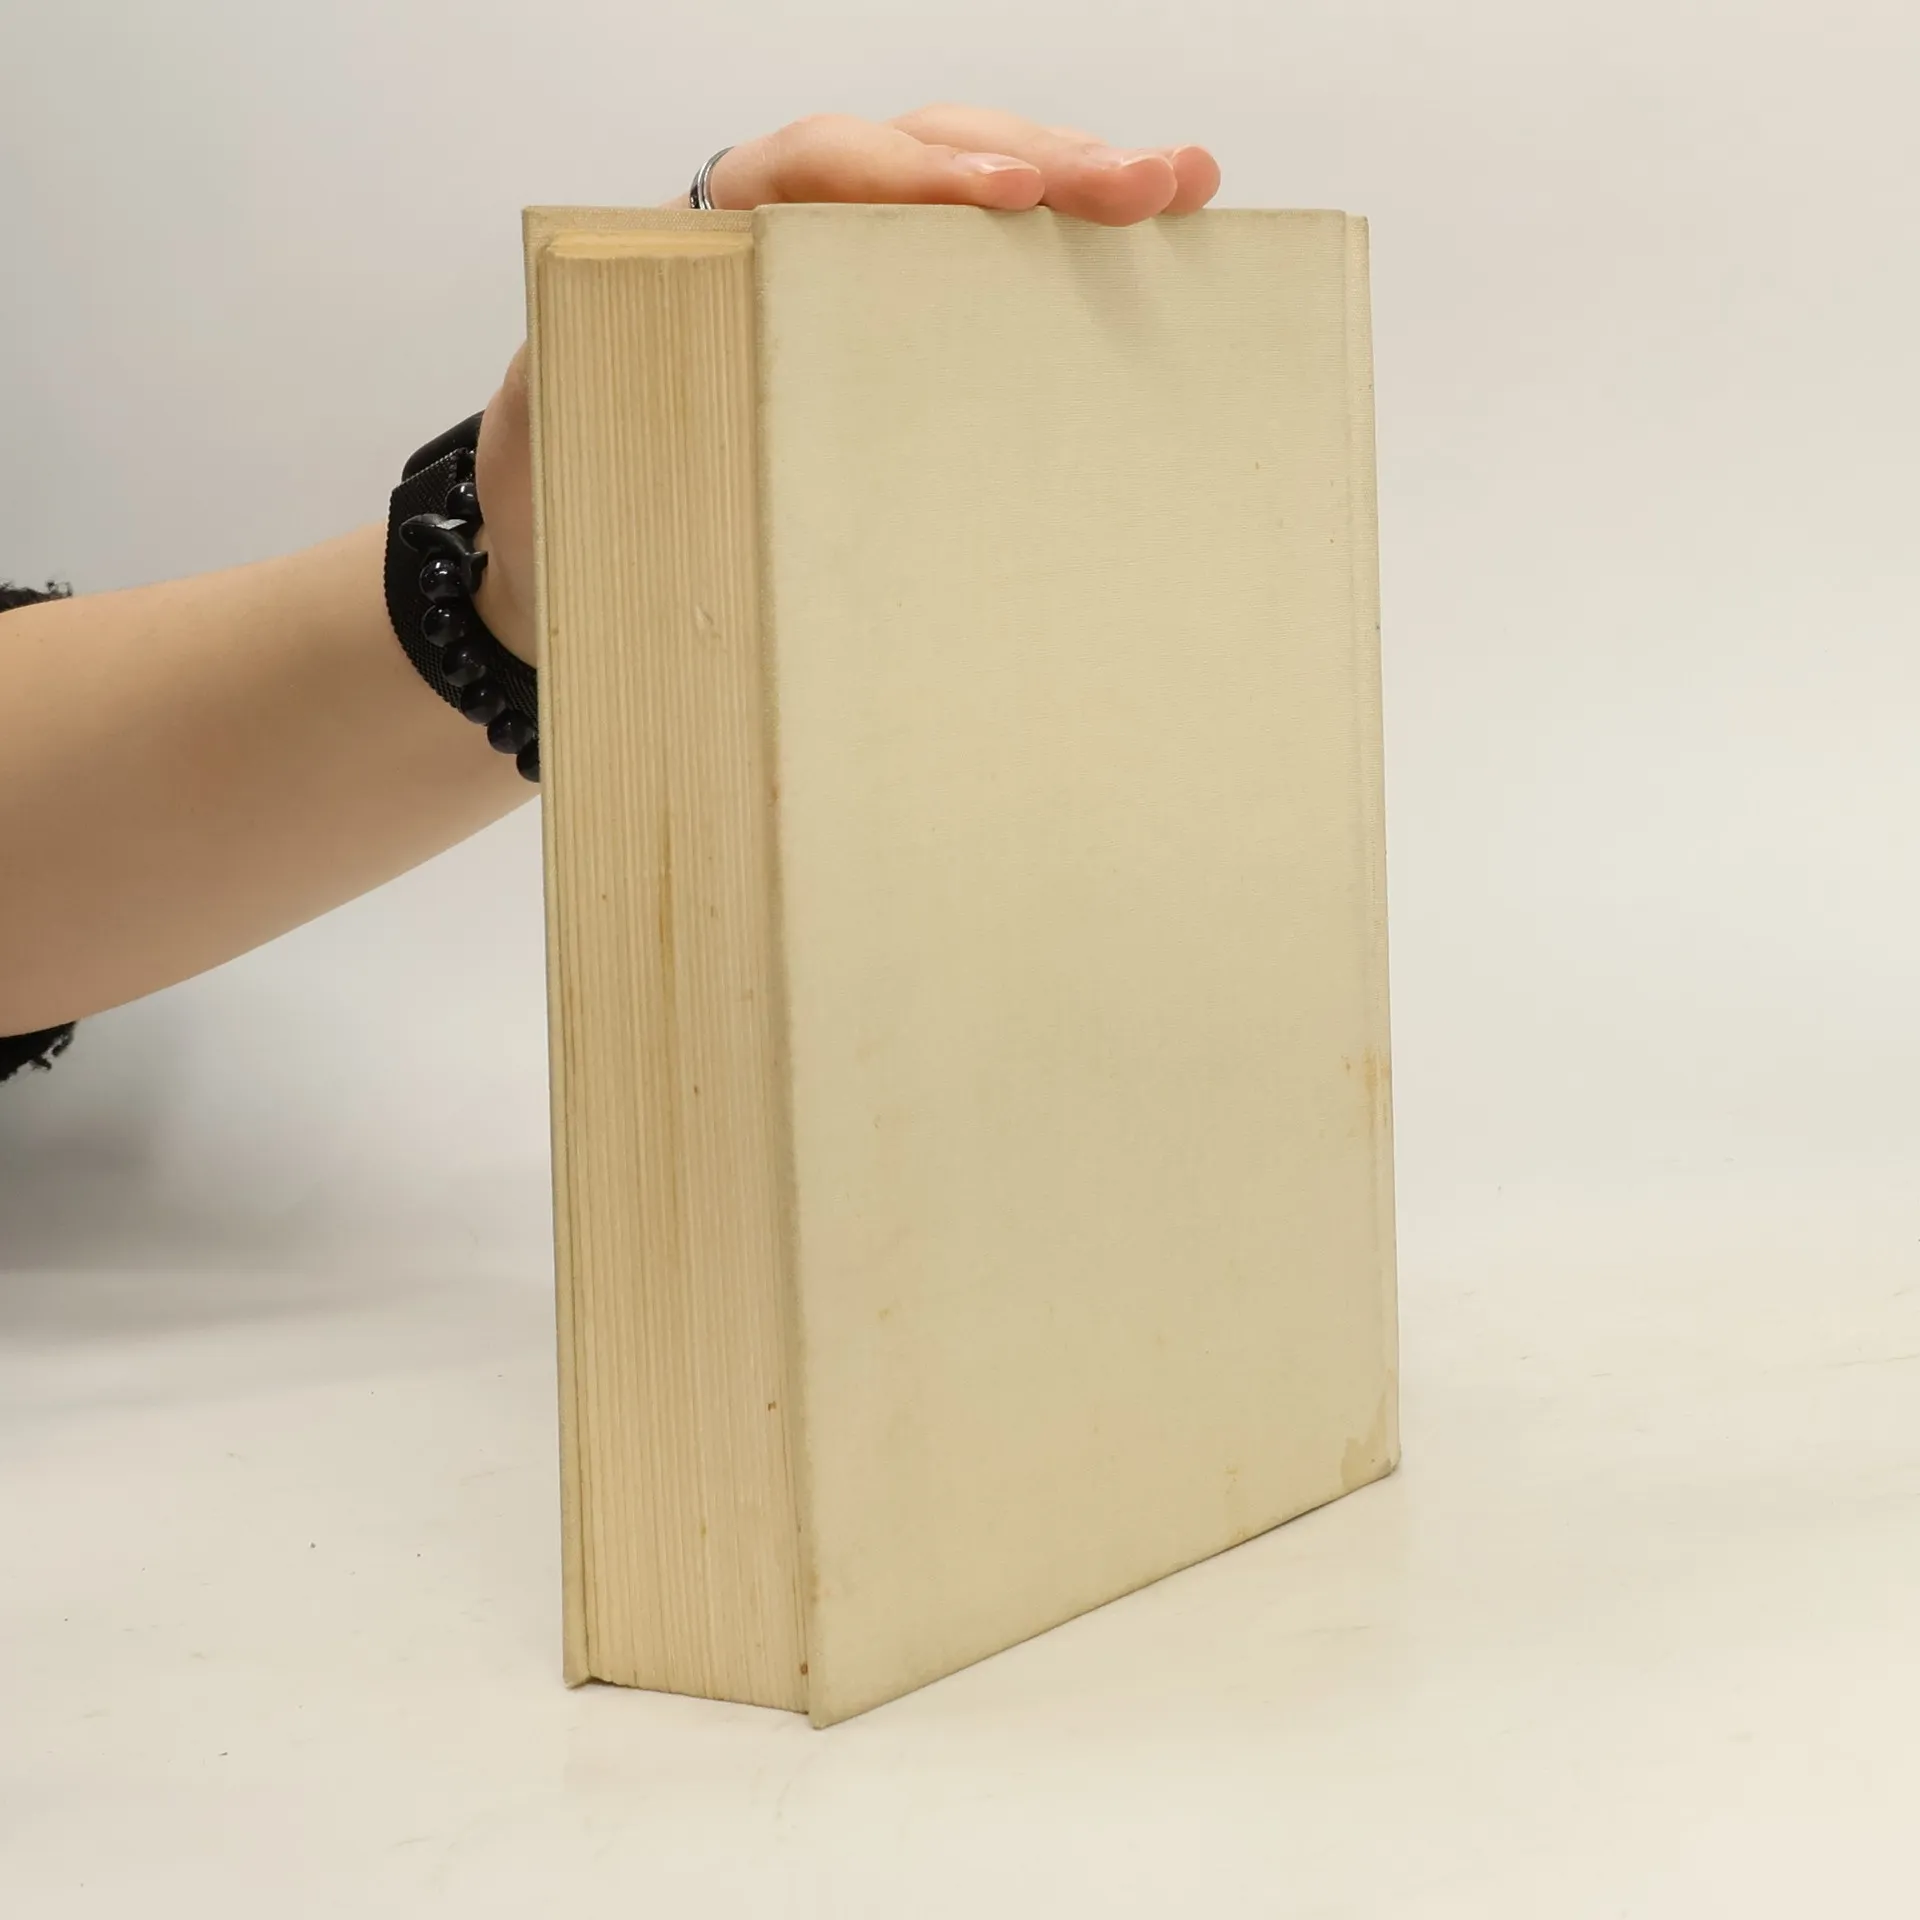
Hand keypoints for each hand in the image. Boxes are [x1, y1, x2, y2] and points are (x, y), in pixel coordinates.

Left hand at [471, 105, 1220, 662]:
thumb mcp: (553, 436)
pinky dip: (1061, 268)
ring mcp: (852, 289)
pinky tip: (1148, 254)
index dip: (909, 175)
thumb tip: (618, 379)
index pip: (817, 169)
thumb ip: (575, 387)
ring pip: (973, 205)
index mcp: (706, 240)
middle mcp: (791, 240)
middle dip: (1043, 160)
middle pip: (925, 160)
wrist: (562, 563)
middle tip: (1152, 180)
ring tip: (1182, 190)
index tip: (1001, 201)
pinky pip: (982, 286)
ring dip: (1080, 190)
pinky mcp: (896, 346)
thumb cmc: (563, 500)